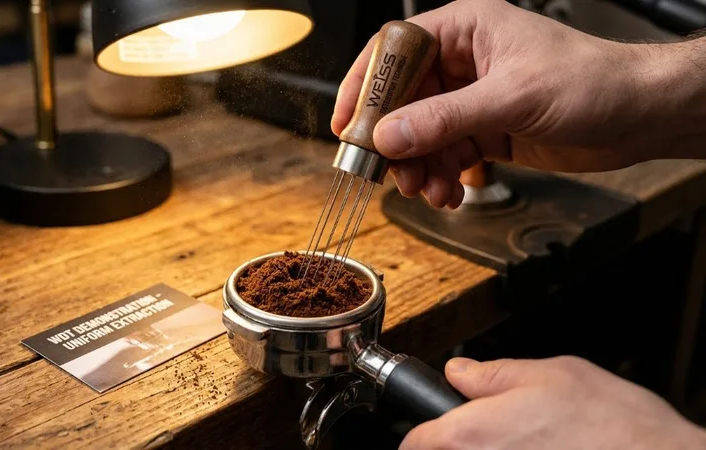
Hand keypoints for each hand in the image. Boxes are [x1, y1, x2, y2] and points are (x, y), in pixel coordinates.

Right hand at [331, 0, 705, 208]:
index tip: (348, 124)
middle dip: (394, 140)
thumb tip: (390, 135)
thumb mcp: (512, 98)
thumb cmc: (592, 81)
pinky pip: (446, 155)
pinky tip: (450, 192)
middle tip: (386, 171)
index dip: (365, 86)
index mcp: (465, 30)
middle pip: (403, 100)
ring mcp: (472, 99)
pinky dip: (443, 177)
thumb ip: (445, 118)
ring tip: (428, 189)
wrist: (639, 116)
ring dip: (420, 166)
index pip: (395, 52)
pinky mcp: (485, 130)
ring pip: (422, 134)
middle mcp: (462, 63)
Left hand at [399, 356, 705, 449]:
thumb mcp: (550, 374)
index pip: (415, 444)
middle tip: (491, 433)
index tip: (429, 431)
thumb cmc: (614, 425)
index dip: (422, 433)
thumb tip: (460, 372)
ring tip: (525, 443)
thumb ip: (494, 374)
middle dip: (457, 446)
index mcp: (472, 434)